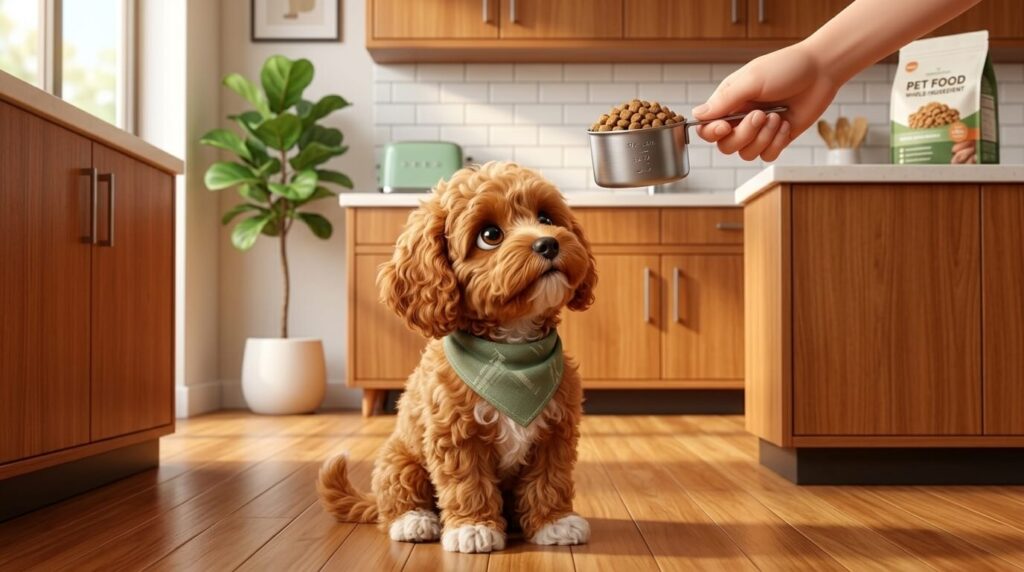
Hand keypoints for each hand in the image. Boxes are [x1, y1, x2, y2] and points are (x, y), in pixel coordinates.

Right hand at [692, 42, 839, 161]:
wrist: (821, 70)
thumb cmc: (786, 68)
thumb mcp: (752, 80)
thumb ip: (724, 100)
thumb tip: (697, 114)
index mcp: (729, 102)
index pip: (707, 128)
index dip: (712, 133)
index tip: (725, 126)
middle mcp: (741, 118)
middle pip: (726, 146)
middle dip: (744, 135)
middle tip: (761, 115)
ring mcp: (759, 130)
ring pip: (746, 153)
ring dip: (763, 137)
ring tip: (777, 117)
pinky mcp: (777, 138)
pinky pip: (767, 155)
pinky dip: (776, 142)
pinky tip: (785, 123)